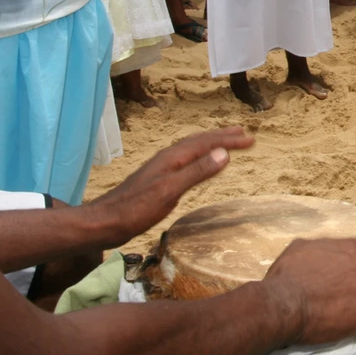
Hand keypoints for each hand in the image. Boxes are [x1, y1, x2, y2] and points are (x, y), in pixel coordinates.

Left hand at [89, 127, 254, 244]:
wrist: (104, 222)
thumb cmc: (136, 209)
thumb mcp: (170, 192)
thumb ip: (197, 172)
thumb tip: (224, 153)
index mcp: (173, 158)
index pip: (207, 143)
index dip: (230, 140)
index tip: (251, 139)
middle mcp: (167, 158)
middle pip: (199, 141)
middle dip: (222, 136)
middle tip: (243, 132)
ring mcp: (161, 168)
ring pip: (191, 149)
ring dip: (210, 143)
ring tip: (225, 142)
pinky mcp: (158, 179)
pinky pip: (186, 159)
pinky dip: (199, 155)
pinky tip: (197, 163)